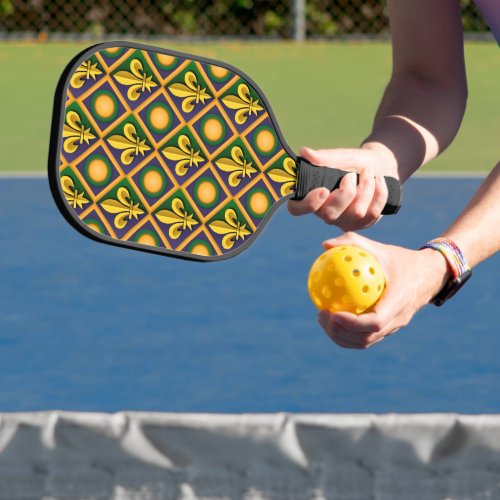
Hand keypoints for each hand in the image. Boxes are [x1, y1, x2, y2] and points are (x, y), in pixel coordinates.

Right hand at [288, 145, 397, 230]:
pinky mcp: (361, 224)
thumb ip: (323, 157)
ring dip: (366, 187)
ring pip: (356, 213)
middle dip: (346, 193)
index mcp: (311, 196)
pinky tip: (379, 181)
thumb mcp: (341, 156)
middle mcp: (324, 212)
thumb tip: (304, 152)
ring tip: (368, 172)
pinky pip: (372, 214)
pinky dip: (379, 193)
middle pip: (330, 215)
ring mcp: (343, 221)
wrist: (379, 167)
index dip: (308, 204)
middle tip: (351, 175)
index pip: (297, 209)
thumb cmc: (354, 162)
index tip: (323, 190)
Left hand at [316, 232, 450, 348]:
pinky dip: (347, 334)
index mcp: (399, 301)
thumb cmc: (401, 259)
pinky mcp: (389, 329)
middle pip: (366, 338)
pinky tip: (331, 318)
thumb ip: (353, 243)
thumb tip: (325, 245)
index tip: (332, 313)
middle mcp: (398, 319)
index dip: (352, 323)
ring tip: (322, 319)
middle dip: (340, 332)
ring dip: (341, 336)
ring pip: (365, 342)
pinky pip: (366, 337)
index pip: (375, 322)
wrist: (429, 275)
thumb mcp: (380, 248)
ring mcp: (394, 327)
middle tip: (321, 315)